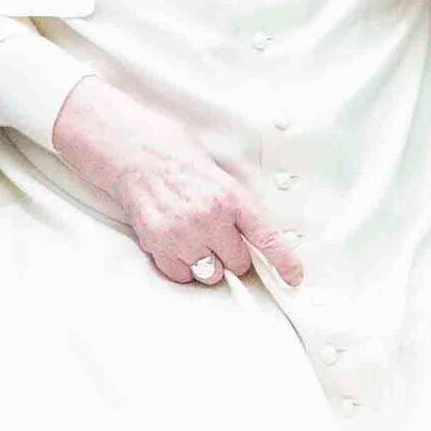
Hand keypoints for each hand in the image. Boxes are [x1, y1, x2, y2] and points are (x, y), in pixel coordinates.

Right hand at [51, 76, 303, 290]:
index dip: (284, 262)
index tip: (294, 278)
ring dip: (207, 263)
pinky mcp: (159, 245)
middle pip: (238, 264)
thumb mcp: (220, 176)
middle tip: (217, 236)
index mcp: (231, 197)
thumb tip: (255, 241)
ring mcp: (183, 234)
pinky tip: (176, 242)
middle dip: (232, 255)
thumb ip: (238, 209)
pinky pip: (182, 276)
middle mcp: (209, 218)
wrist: (137, 152)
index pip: (267, 238)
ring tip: (194, 237)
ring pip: (210, 274)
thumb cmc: (180, 160)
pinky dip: (182, 266)